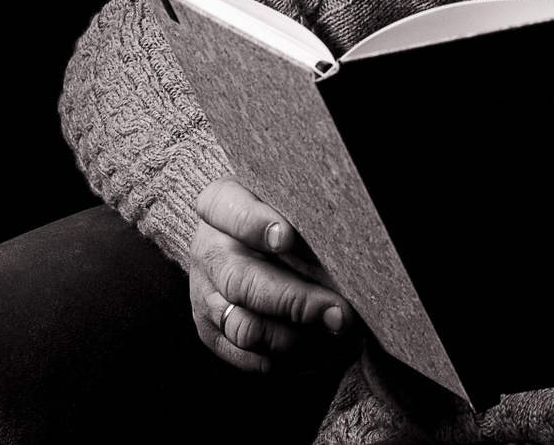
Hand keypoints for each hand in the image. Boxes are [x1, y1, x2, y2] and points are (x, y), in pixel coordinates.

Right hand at [188, 177, 354, 372]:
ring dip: (296, 336)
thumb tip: (347, 227)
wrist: (244, 241)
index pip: (224, 208)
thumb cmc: (279, 212)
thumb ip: (302, 206)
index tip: (288, 236)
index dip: (255, 224)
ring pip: (246, 328)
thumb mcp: (282, 196)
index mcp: (218, 207)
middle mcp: (207, 253)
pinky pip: (253, 359)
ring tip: (337, 329)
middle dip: (294, 301)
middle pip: (242, 282)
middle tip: (338, 310)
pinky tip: (326, 348)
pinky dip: (292, 359)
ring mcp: (206, 298)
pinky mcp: (215, 335)